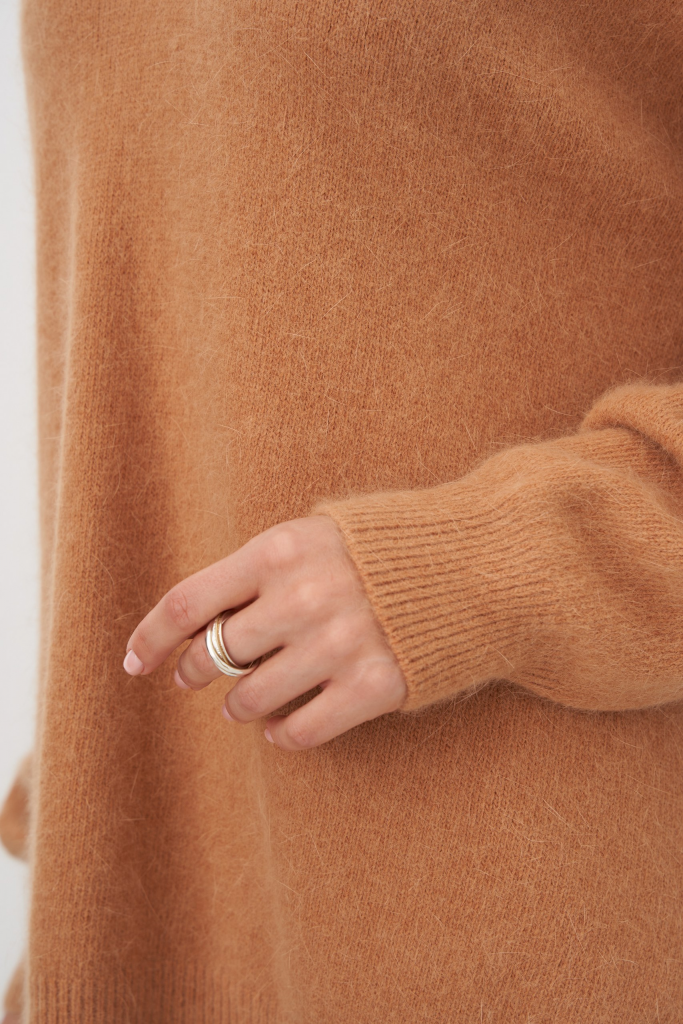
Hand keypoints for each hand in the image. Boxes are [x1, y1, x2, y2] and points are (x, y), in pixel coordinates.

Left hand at [123, 516, 407, 749]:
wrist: (472, 565)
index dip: (151, 637)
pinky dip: (282, 734)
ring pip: (249, 700)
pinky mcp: (372, 688)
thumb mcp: (313, 536)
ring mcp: (337, 645)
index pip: (188, 603)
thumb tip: (194, 628)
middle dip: (195, 671)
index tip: (134, 662)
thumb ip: (255, 574)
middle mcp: (302, 598)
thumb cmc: (381, 549)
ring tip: (247, 700)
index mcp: (280, 551)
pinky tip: (283, 725)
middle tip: (197, 676)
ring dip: (240, 705)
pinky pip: (298, 732)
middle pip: (214, 655)